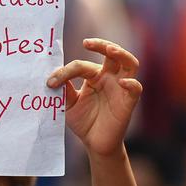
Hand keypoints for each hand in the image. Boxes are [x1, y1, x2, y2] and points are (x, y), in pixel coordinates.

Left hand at [45, 38, 140, 157]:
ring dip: (122, 54)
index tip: (50, 82)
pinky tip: (123, 82)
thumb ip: (64, 90)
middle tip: (87, 42)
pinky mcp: (128, 102)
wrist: (94, 143)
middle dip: (102, 44)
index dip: (65, 72)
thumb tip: (54, 76)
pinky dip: (132, 83)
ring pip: (130, 63)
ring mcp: (121, 88)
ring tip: (110, 50)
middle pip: (112, 53)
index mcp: (94, 76)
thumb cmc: (83, 121)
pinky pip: (136, 89)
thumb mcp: (68, 105)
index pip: (82, 66)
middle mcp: (110, 78)